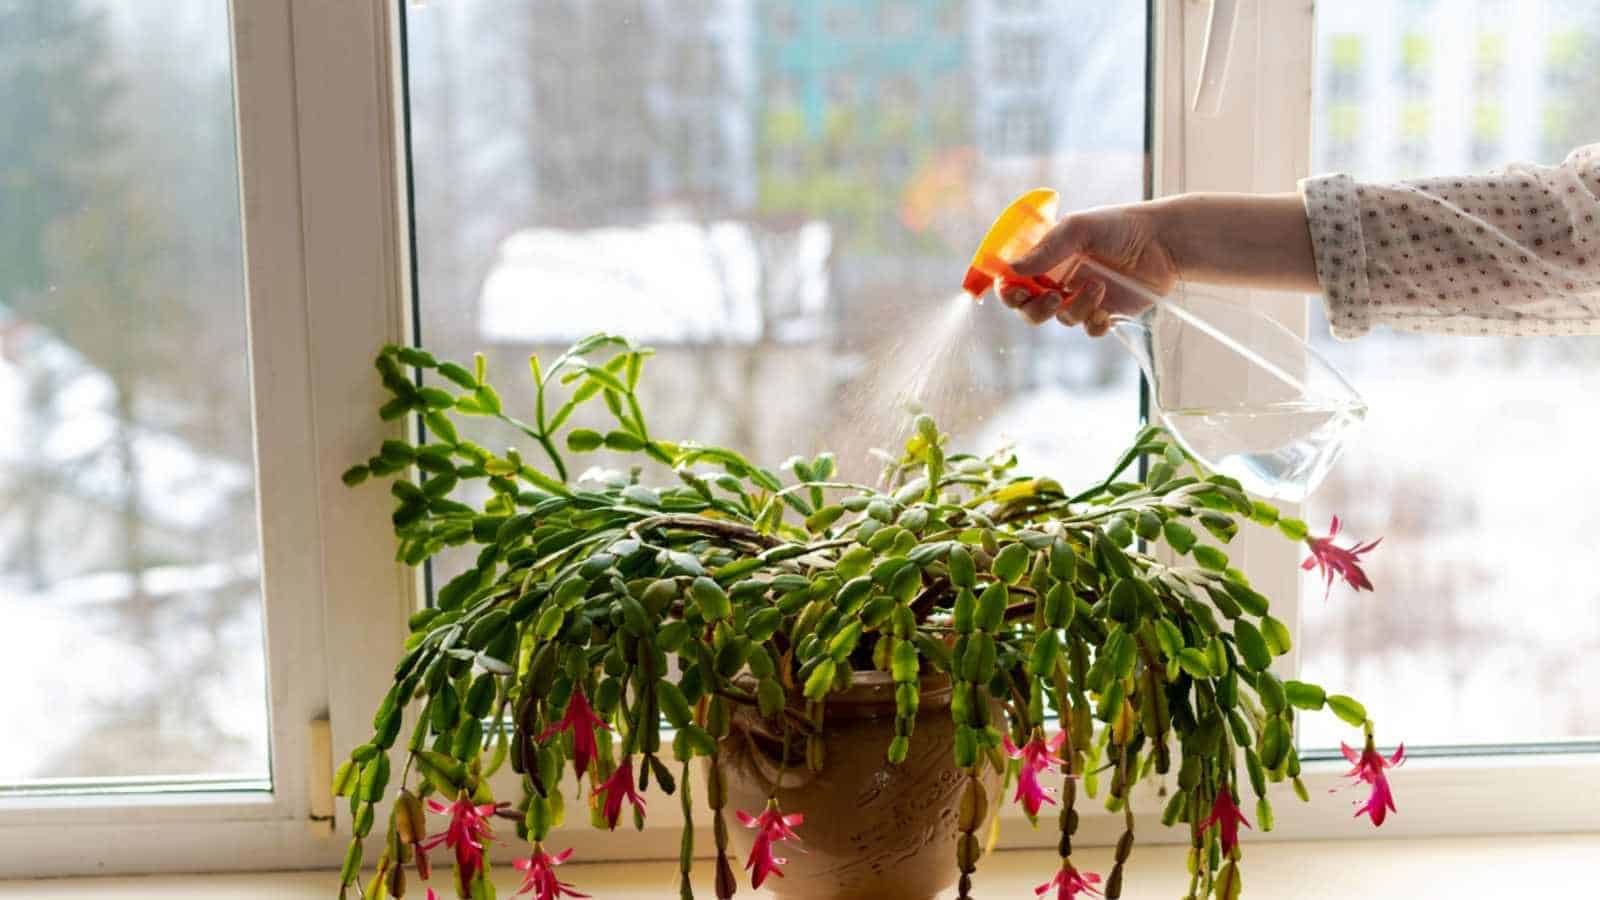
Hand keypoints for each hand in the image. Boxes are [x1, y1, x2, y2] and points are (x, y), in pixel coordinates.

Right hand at [999, 200, 1177, 336]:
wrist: (1164, 242)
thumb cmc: (1120, 226)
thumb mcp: (1079, 228)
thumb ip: (1047, 249)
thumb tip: (1012, 270)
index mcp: (1047, 259)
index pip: (1014, 281)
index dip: (1007, 291)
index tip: (1014, 291)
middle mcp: (1060, 281)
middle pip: (1029, 309)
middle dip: (1035, 309)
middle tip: (1052, 297)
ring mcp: (1081, 299)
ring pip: (1061, 319)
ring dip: (1076, 308)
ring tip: (1099, 286)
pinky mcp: (1105, 313)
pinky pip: (1088, 330)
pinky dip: (1095, 323)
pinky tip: (1106, 309)